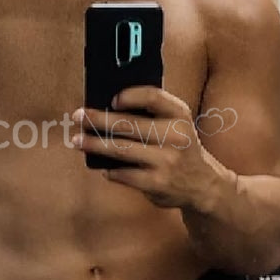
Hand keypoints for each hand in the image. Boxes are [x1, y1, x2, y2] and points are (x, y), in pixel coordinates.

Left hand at [71, 87, 230, 209]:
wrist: (203, 184)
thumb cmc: (179, 147)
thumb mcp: (176, 125)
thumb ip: (152, 114)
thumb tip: (106, 106)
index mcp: (180, 115)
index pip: (153, 97)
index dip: (130, 95)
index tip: (111, 99)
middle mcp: (175, 136)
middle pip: (129, 124)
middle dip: (98, 120)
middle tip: (77, 116)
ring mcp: (166, 161)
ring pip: (121, 150)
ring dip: (94, 144)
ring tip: (76, 141)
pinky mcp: (157, 183)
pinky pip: (124, 174)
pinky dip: (110, 170)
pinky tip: (103, 167)